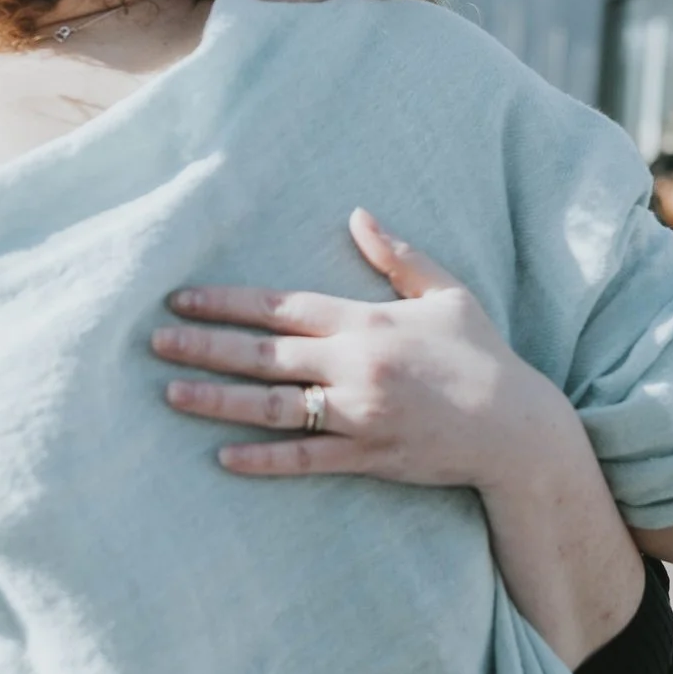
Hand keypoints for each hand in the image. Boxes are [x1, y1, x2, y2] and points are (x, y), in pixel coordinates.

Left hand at [151, 208, 568, 492]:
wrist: (517, 428)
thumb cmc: (482, 355)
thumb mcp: (447, 293)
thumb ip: (399, 256)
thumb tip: (358, 214)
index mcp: (367, 321)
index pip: (281, 306)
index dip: (227, 302)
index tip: (181, 299)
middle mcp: (356, 365)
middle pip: (265, 354)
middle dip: (206, 346)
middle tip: (155, 341)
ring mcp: (360, 414)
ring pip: (274, 407)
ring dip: (219, 400)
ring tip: (171, 393)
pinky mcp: (369, 457)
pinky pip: (307, 459)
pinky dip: (265, 459)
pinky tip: (224, 457)